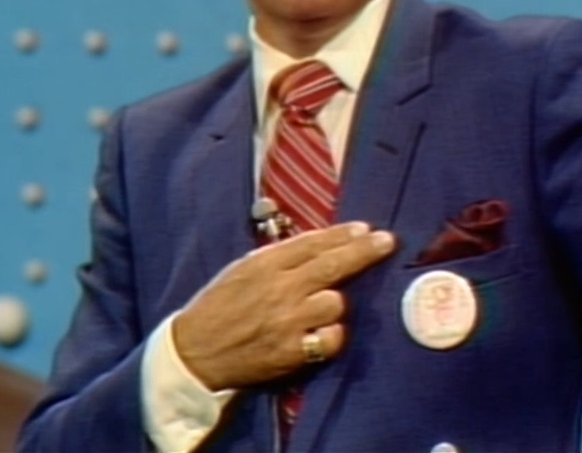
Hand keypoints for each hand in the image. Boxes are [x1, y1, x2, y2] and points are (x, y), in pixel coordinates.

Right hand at [172, 222, 395, 390]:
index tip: (365, 228)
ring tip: (322, 307)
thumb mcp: (243, 268)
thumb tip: (321, 243)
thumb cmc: (220, 305)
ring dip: (336, 303)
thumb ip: (280, 257)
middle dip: (364, 251)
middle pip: (333, 265)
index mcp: (266, 264)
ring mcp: (288, 321)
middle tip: (387, 241)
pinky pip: (331, 339)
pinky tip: (322, 333)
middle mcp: (280, 289)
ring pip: (336, 303)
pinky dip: (331, 335)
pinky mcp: (292, 353)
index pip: (313, 243)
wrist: (194, 353)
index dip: (342, 234)